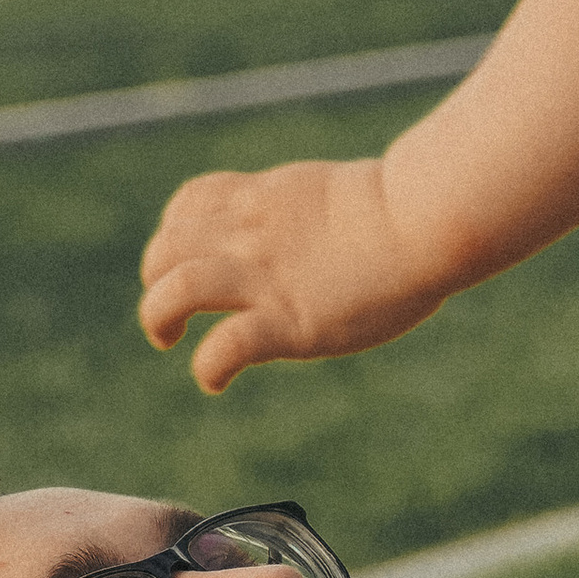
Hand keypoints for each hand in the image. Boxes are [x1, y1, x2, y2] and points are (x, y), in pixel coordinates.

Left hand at [137, 157, 443, 390]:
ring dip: (158, 317)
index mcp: (264, 200)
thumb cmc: (407, 212)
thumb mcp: (340, 196)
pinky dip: (208, 368)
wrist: (423, 220)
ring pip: (176, 290)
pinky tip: (215, 381)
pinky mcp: (287, 322)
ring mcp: (264, 278)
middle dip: (155, 278)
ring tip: (167, 338)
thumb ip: (311, 216)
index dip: (176, 232)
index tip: (190, 259)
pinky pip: (224, 348)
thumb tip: (329, 235)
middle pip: (166, 247)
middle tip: (171, 310)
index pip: (190, 203)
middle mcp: (251, 235)